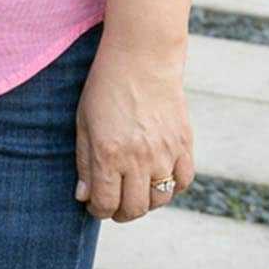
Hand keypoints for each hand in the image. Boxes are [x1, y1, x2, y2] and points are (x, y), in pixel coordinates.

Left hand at [73, 40, 193, 221]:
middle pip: (134, 208)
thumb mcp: (84, 120)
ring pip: (160, 200)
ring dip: (146, 201)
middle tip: (114, 204)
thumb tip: (84, 196)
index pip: (106, 203)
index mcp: (109, 152)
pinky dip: (172, 186)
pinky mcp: (184, 143)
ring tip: (135, 189)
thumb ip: (84, 161)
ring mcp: (165, 152)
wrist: (142, 56)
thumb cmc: (106, 85)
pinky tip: (159, 176)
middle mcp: (139, 157)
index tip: (95, 204)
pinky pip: (183, 181)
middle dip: (121, 212)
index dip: (98, 210)